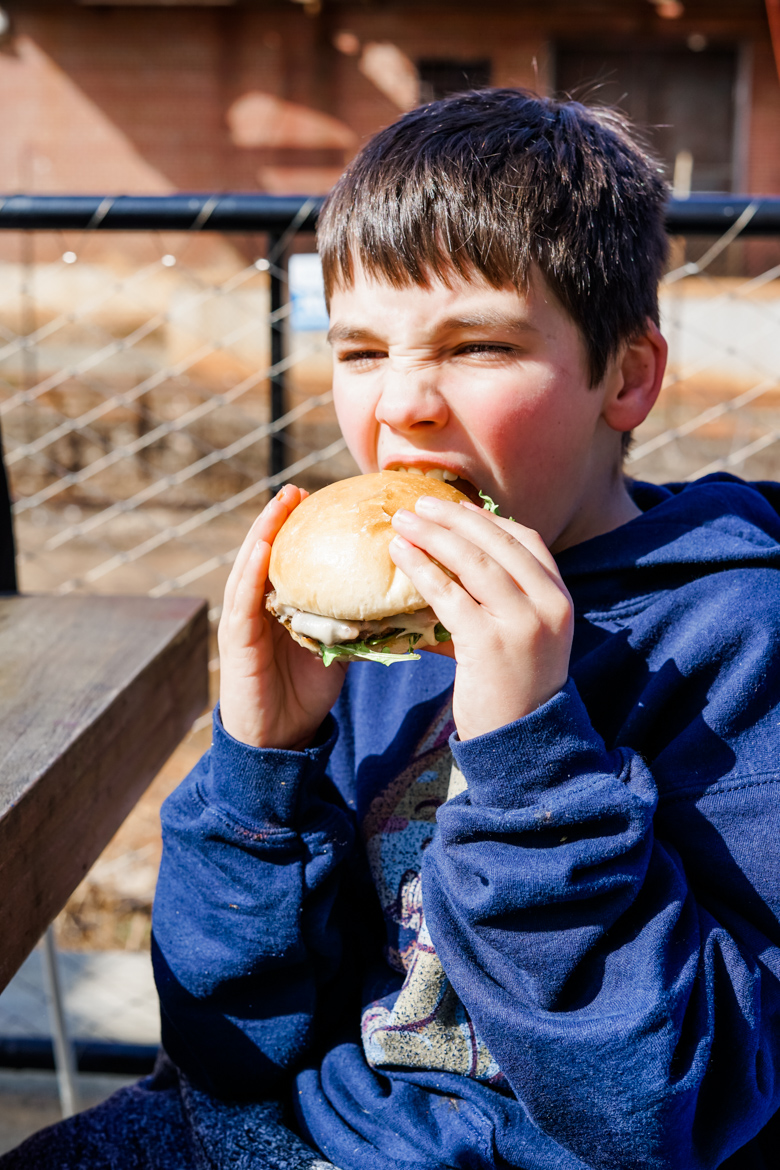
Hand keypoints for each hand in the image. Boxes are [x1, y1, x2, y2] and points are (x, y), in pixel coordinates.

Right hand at [218, 485, 347, 749]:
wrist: (280, 738)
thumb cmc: (305, 693)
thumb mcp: (337, 650)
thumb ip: (353, 621)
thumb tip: (394, 601)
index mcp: (280, 606)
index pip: (288, 558)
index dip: (298, 528)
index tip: (318, 497)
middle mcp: (258, 606)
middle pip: (266, 552)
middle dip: (279, 519)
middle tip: (297, 489)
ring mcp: (243, 619)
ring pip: (250, 566)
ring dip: (263, 532)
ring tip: (279, 503)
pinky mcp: (236, 638)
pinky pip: (243, 599)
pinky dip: (251, 570)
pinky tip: (261, 547)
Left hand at [389, 498, 572, 740]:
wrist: (521, 743)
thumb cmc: (512, 687)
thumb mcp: (524, 636)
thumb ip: (502, 600)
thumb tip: (451, 562)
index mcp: (559, 598)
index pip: (526, 540)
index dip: (488, 519)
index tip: (455, 508)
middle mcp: (548, 605)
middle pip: (498, 542)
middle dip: (455, 517)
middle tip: (418, 504)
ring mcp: (522, 623)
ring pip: (474, 562)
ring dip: (434, 535)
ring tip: (403, 522)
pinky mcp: (489, 643)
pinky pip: (450, 595)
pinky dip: (422, 570)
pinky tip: (401, 555)